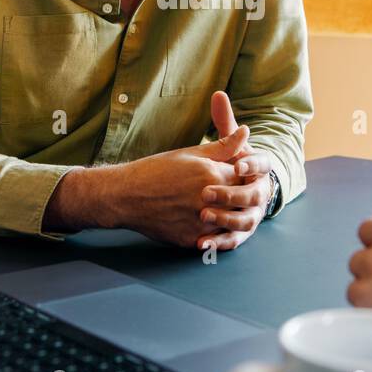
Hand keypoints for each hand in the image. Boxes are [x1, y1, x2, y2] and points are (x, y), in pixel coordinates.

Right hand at [102, 128, 249, 247]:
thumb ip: (223, 146)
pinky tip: (206, 223)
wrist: (125, 196)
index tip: (238, 174)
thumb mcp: (191, 153)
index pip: (246, 177)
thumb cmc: (156, 170)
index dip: (245, 175)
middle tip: (232, 193)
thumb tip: (246, 132)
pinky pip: (214, 240)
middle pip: (242, 201)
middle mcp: (210, 201)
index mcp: (212, 175)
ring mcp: (201, 223)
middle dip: (240, 196)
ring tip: (219, 208)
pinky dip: (215, 233)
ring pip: (231, 223)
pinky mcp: (191, 240)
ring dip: (230, 216)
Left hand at [194, 91, 272, 252]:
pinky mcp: (241, 232)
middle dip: (231, 194)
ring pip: (244, 220)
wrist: (241, 191)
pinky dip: (218, 243)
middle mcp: (261, 193)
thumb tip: (218, 94)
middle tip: (207, 192)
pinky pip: (233, 240)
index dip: (251, 163)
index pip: (261, 164)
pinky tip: (201, 245)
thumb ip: (225, 123)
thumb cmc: (233, 165)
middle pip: (253, 195)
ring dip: (225, 219)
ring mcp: (253, 214)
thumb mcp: (230, 146)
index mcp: (261, 168)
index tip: (237, 163)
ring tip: (203, 217)